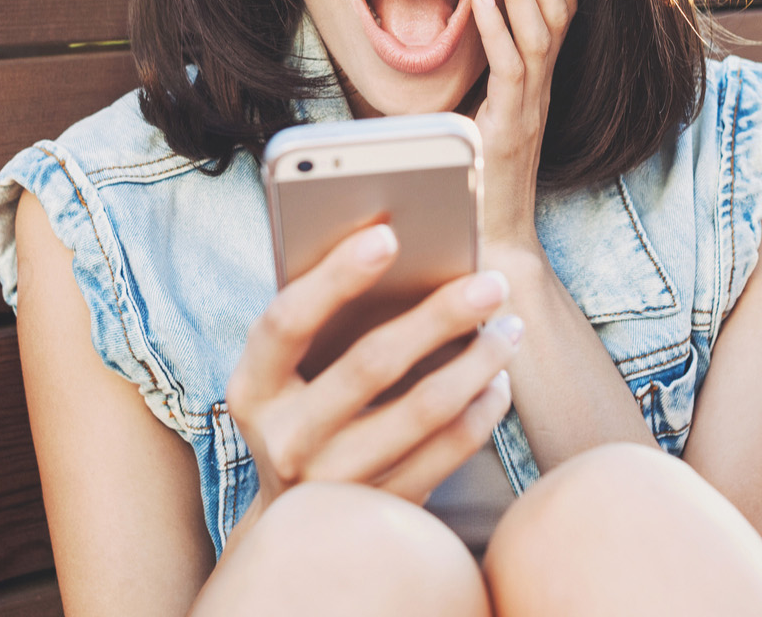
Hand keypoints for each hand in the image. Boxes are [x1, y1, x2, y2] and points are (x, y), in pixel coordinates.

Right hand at [225, 222, 521, 509]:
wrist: (299, 528)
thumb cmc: (304, 412)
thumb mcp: (288, 374)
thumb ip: (321, 320)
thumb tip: (394, 244)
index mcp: (252, 390)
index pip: (286, 321)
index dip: (335, 276)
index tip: (388, 233)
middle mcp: (285, 440)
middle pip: (371, 365)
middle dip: (439, 314)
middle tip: (492, 281)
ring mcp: (333, 484)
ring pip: (424, 411)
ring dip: (478, 361)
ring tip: (509, 326)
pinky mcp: (382, 511)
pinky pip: (449, 452)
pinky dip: (482, 409)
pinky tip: (497, 380)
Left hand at [472, 0, 577, 253]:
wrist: (490, 242)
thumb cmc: (479, 182)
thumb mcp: (479, 117)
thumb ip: (478, 81)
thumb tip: (458, 34)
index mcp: (536, 86)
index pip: (558, 17)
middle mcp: (540, 93)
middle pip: (557, 17)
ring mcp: (528, 109)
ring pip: (538, 37)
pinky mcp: (508, 128)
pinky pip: (508, 71)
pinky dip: (495, 30)